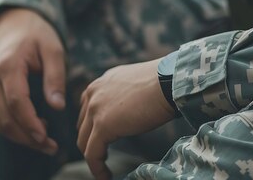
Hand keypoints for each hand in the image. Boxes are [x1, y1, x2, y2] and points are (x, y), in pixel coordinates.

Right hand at [0, 8, 65, 154]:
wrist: (11, 23)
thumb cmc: (36, 34)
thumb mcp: (52, 49)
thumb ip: (55, 76)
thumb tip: (58, 106)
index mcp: (8, 66)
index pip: (16, 101)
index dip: (30, 123)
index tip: (47, 137)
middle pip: (6, 118)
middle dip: (28, 137)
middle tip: (52, 147)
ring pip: (0, 122)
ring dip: (22, 137)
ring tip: (47, 143)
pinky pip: (0, 117)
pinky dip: (16, 129)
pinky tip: (37, 129)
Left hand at [77, 59, 175, 179]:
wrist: (169, 81)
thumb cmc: (162, 82)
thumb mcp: (134, 85)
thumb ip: (123, 96)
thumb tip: (127, 112)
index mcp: (101, 83)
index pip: (87, 109)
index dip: (93, 127)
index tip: (102, 140)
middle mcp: (93, 93)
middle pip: (83, 125)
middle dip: (90, 142)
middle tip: (102, 156)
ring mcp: (95, 109)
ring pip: (84, 141)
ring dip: (92, 157)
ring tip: (103, 169)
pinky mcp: (103, 125)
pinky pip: (92, 153)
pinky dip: (97, 167)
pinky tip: (105, 176)